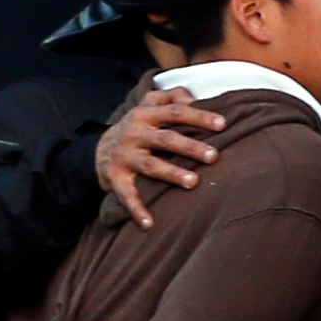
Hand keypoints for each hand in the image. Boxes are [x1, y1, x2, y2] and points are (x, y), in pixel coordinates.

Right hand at [97, 89, 227, 227]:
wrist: (98, 150)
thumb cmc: (137, 128)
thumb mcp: (148, 106)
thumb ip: (171, 96)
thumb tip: (194, 96)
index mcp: (145, 114)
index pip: (176, 112)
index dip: (199, 117)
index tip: (223, 124)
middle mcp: (134, 133)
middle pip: (166, 139)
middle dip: (190, 147)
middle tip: (214, 155)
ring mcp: (125, 157)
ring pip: (151, 165)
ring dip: (172, 174)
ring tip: (193, 183)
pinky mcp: (115, 178)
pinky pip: (128, 196)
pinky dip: (137, 211)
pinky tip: (149, 225)